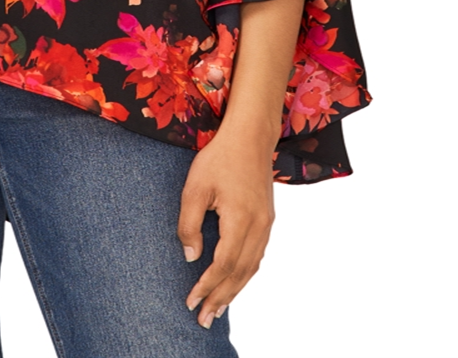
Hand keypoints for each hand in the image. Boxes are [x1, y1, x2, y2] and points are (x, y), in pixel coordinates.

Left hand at [177, 127, 275, 327]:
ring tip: (218, 309)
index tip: (190, 302)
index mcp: (241, 220)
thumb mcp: (195, 187)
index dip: (206, 286)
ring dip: (234, 291)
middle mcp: (259, 228)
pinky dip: (245, 275)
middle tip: (204, 320)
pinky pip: (257, 256)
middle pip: (240, 274)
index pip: (223, 265)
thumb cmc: (219, 158)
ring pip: (251, 268)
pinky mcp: (267, 219)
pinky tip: (234, 282)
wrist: (250, 136)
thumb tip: (191, 257)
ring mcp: (266, 225)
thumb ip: (190, 224)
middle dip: (221, 299)